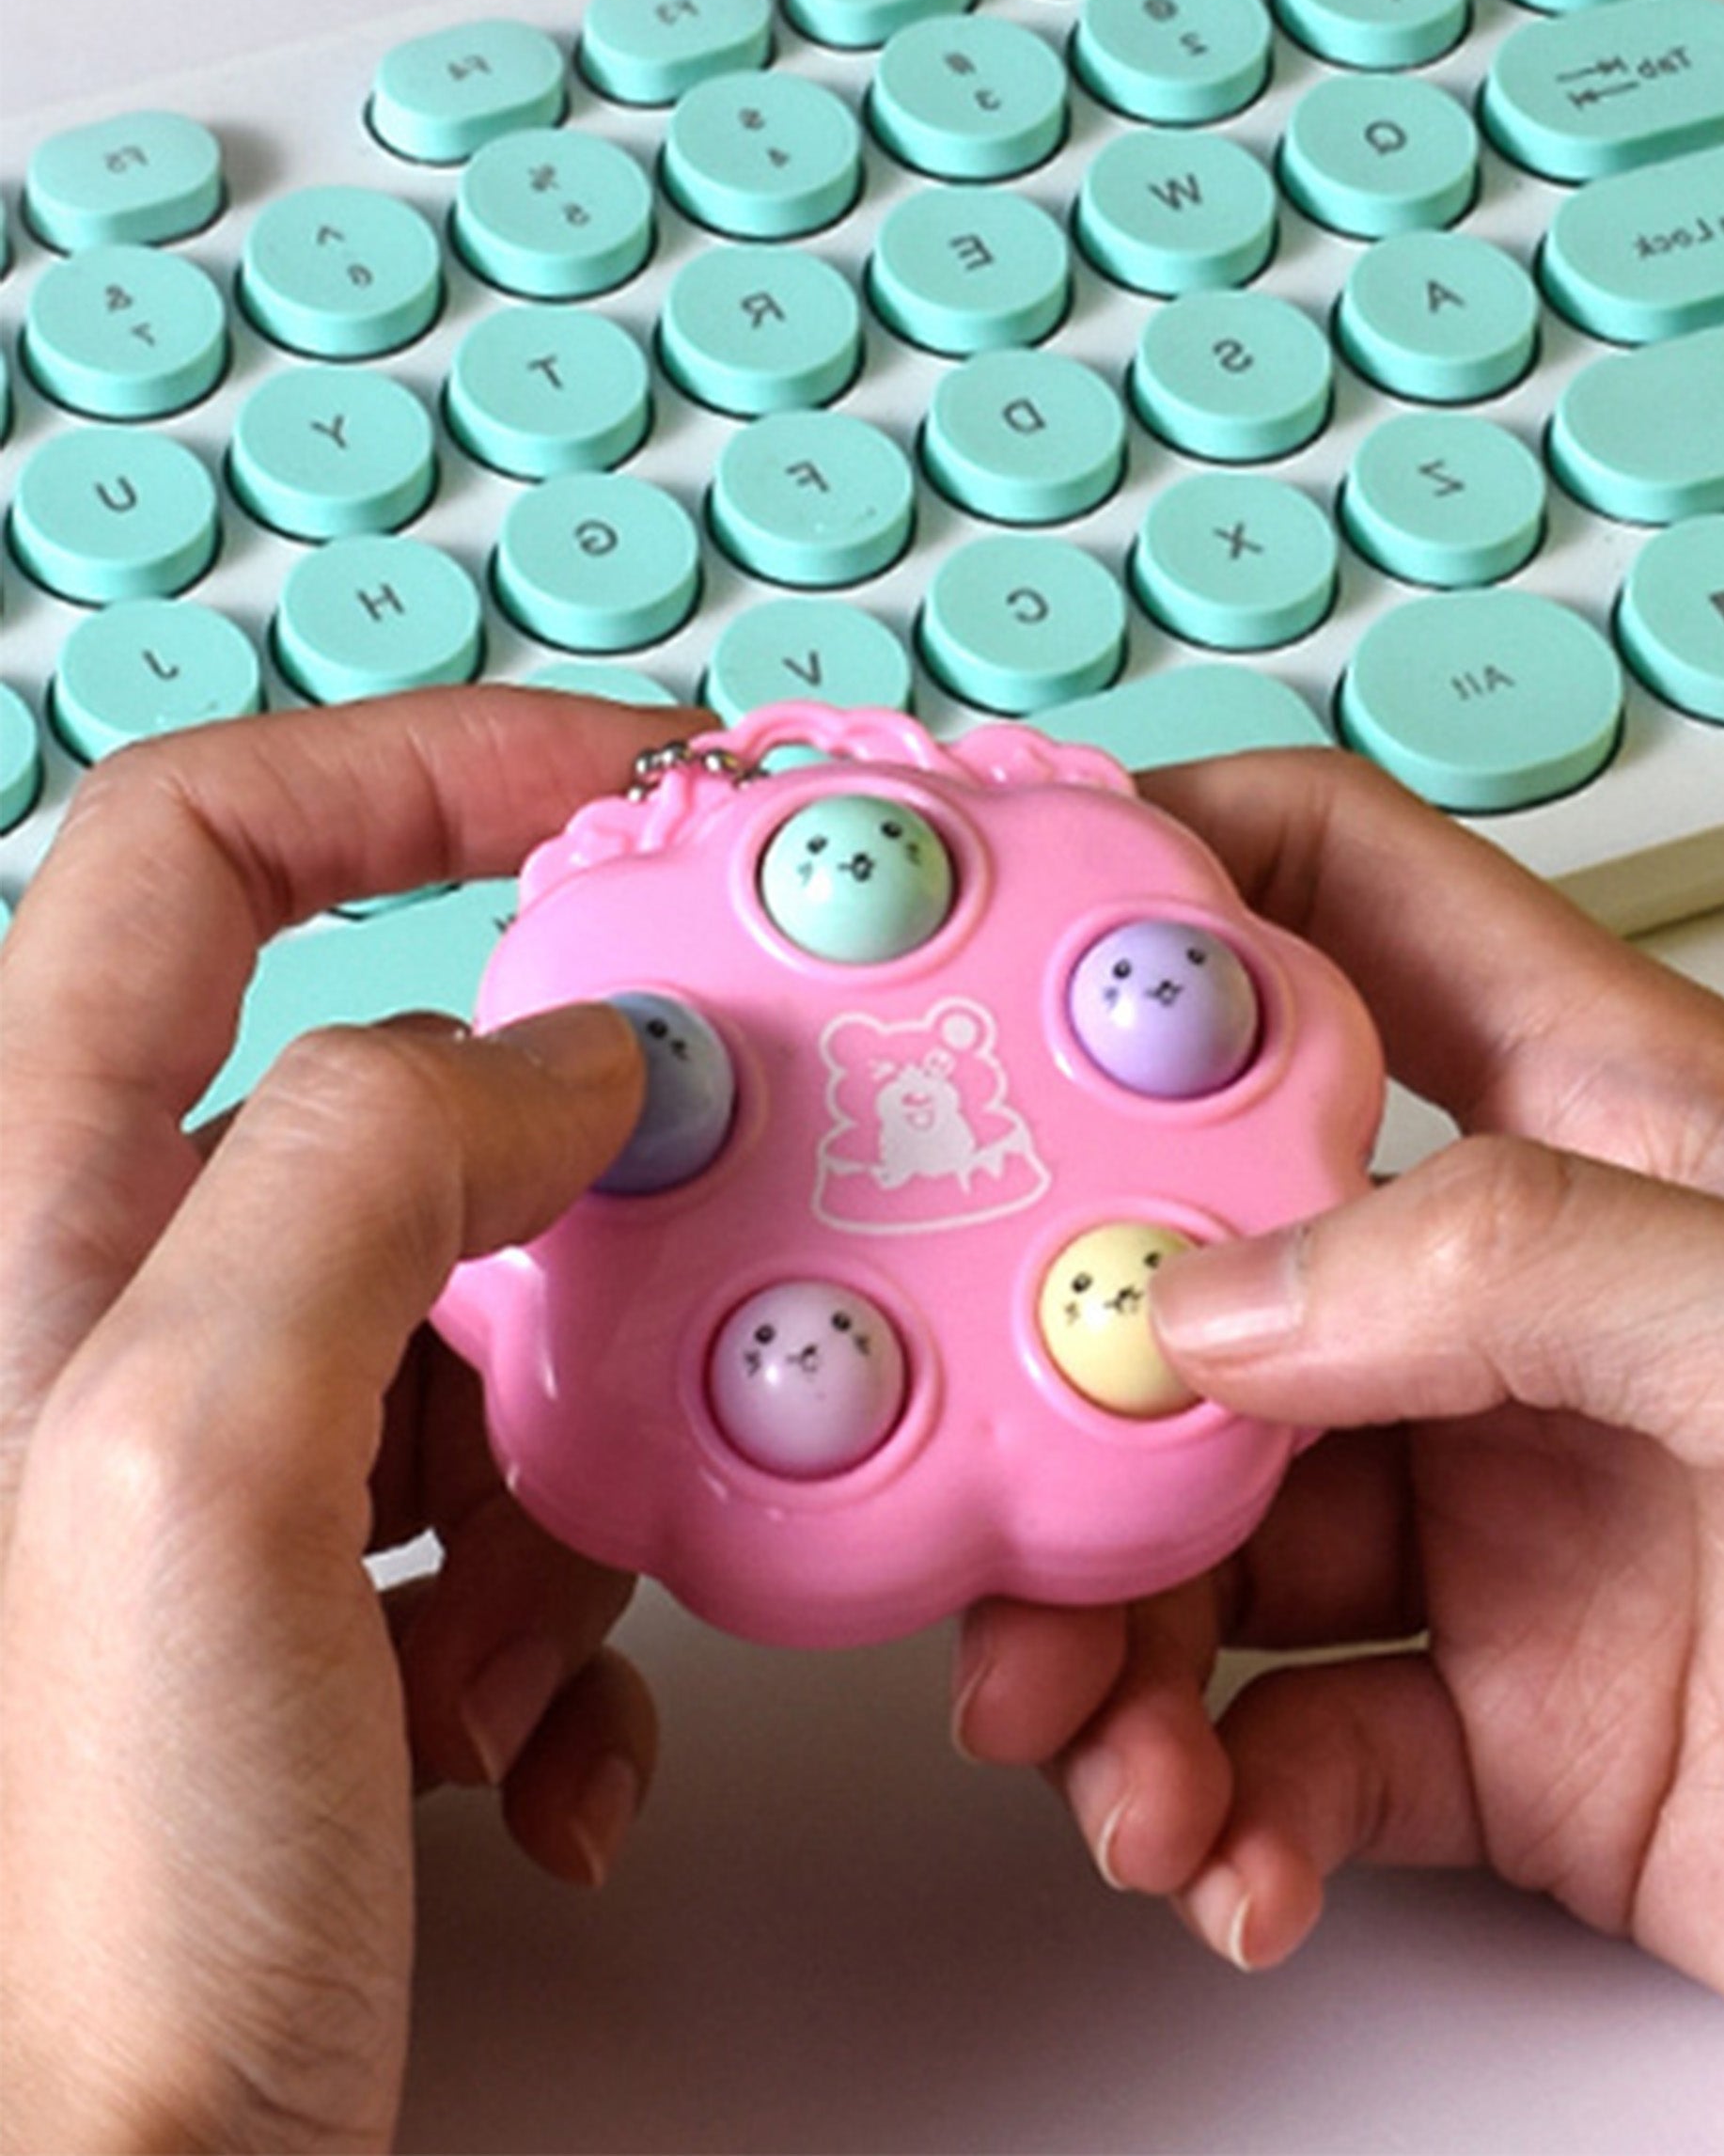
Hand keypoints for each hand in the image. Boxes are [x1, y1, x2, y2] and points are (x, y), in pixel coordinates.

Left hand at [0, 691, 678, 2151]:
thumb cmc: (73, 1920)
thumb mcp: (196, 1475)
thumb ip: (357, 1180)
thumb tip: (557, 1062)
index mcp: (24, 1223)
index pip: (200, 845)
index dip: (426, 768)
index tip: (638, 794)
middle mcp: (102, 1321)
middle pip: (397, 1114)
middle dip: (576, 1218)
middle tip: (693, 1295)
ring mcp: (206, 1474)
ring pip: (472, 1335)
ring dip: (576, 1469)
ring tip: (546, 1642)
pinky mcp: (295, 1609)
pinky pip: (485, 1516)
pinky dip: (559, 1617)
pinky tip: (544, 1749)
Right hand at [954, 752, 1723, 2143]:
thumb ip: (1527, 1264)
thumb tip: (1228, 1291)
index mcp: (1615, 1125)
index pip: (1358, 907)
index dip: (1172, 885)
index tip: (999, 933)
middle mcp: (1529, 1302)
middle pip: (1212, 1260)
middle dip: (1075, 1366)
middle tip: (991, 1478)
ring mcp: (1501, 1513)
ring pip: (1211, 1531)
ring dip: (1117, 1645)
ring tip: (1104, 1754)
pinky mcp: (1496, 1717)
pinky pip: (1281, 1738)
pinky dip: (1217, 1803)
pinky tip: (1230, 1856)